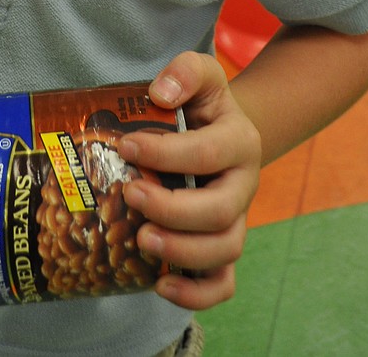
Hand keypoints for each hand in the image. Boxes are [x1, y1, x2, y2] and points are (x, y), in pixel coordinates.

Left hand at [117, 52, 261, 310]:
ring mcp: (236, 220)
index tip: (125, 146)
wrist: (223, 132)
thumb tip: (159, 93)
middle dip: (172, 209)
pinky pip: (223, 284)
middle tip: (129, 193)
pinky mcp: (222, 247)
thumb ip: (185, 72)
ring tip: (141, 239)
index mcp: (239, 141)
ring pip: (224, 250)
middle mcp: (242, 185)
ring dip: (182, 252)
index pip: (208, 152)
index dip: (165, 153)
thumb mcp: (200, 75)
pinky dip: (196, 295)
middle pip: (220, 211)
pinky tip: (159, 285)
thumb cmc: (202, 105)